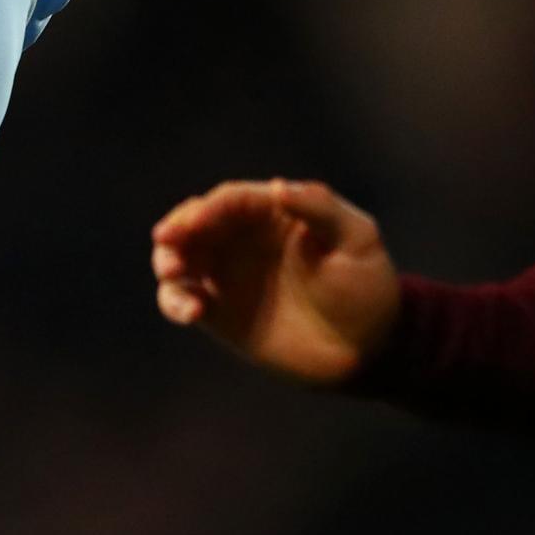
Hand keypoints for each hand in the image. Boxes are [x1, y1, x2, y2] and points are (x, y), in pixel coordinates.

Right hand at [151, 179, 400, 385]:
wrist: (366, 348)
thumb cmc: (366, 286)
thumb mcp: (357, 239)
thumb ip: (321, 209)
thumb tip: (277, 186)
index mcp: (273, 213)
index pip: (231, 201)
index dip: (208, 209)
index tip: (194, 223)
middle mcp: (242, 239)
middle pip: (195, 223)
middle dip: (176, 228)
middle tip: (167, 240)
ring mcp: (227, 275)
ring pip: (180, 258)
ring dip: (168, 260)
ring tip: (174, 272)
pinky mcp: (218, 312)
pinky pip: (182, 299)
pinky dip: (175, 301)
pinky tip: (192, 311)